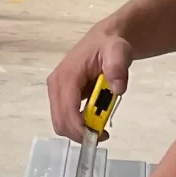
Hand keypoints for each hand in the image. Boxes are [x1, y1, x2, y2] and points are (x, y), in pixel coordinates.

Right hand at [46, 22, 133, 138]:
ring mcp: (56, 90)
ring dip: (79, 131)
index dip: (80, 129)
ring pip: (61, 122)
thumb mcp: (119, 51)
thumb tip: (117, 89)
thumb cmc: (110, 46)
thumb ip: (117, 67)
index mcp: (67, 76)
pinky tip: (93, 119)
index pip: (67, 110)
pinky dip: (77, 125)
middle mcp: (56, 84)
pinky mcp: (60, 95)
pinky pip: (64, 117)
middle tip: (103, 134)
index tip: (101, 136)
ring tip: (100, 126)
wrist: (104, 40)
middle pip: (60, 121)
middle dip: (80, 133)